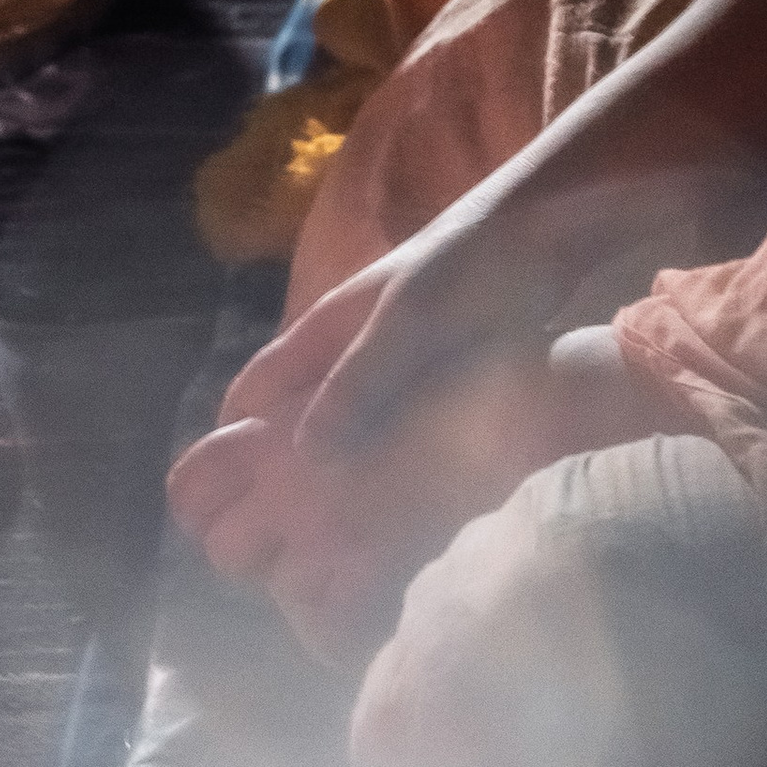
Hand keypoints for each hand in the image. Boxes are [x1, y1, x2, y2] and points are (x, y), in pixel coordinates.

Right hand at [167, 243, 663, 653]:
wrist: (546, 231)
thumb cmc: (470, 269)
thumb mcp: (411, 323)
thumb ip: (359, 381)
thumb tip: (303, 454)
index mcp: (326, 328)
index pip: (254, 390)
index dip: (231, 439)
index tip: (220, 498)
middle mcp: (349, 347)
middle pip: (292, 413)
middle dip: (278, 466)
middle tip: (276, 531)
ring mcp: (391, 361)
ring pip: (343, 425)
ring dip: (333, 470)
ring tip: (329, 534)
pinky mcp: (435, 376)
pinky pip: (392, 430)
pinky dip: (382, 463)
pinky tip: (395, 503)